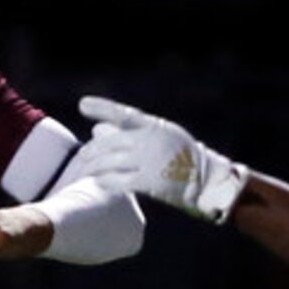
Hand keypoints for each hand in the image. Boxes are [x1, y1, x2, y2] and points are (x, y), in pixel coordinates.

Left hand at [76, 96, 249, 221]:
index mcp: (153, 126)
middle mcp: (148, 141)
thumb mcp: (162, 135)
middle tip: (82, 157)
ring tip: (86, 171)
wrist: (207, 181)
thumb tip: (98, 129)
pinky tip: (98, 183)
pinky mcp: (149, 182)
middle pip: (109, 143)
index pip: (123, 114)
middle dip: (92, 150)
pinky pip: (119, 181)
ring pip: (110, 162)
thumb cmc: (183, 156)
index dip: (102, 108)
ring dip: (94, 167)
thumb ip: (132, 132)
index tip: (84, 105)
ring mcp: (148, 162)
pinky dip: (106, 182)